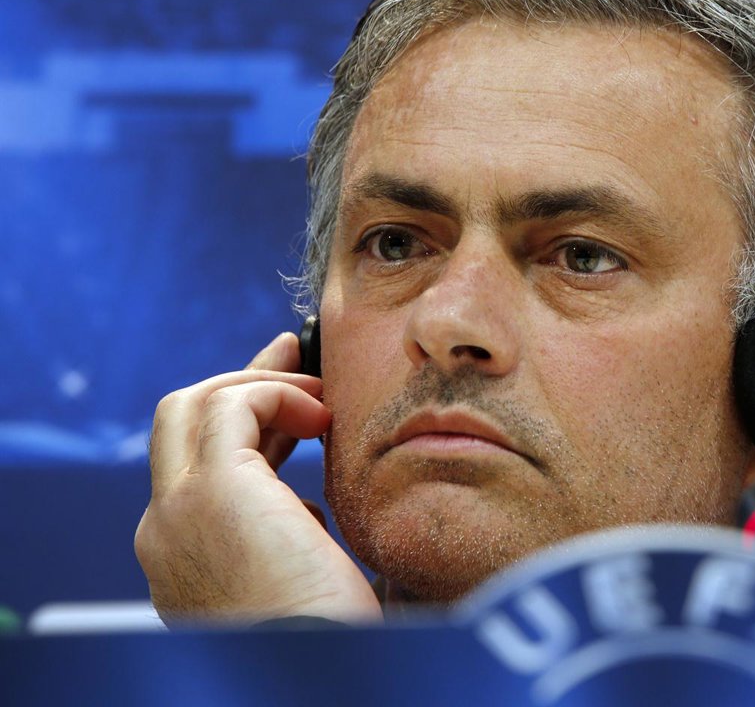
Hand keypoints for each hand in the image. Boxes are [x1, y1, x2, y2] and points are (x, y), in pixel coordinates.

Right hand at [134, 333, 382, 625]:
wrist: (319, 667)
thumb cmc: (326, 631)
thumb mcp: (293, 568)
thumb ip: (280, 528)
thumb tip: (299, 496)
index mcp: (181, 556)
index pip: (198, 463)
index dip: (245, 421)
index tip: (292, 396)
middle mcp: (164, 531)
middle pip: (180, 424)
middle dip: (240, 378)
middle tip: (294, 352)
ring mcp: (176, 510)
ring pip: (193, 405)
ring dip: (262, 384)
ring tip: (322, 397)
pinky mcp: (211, 490)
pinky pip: (233, 405)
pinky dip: (278, 395)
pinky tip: (321, 416)